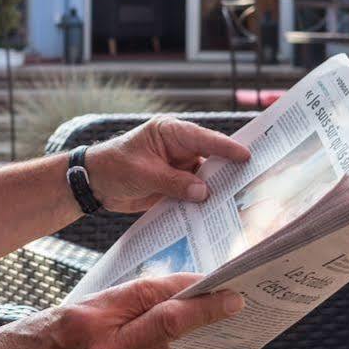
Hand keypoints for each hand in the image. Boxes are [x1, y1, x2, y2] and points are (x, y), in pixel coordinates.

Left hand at [82, 116, 250, 214]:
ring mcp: (180, 168)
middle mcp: (180, 148)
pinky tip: (217, 215)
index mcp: (171, 133)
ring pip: (206, 179)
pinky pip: (195, 194)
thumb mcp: (143, 173)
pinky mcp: (176, 186)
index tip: (246, 156)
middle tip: (253, 181)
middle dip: (229, 170)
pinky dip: (204, 204)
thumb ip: (173, 182)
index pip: (204, 138)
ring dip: (218, 191)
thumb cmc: (114, 166)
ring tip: (239, 204)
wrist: (95, 183)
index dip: (226, 147)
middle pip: (211, 158)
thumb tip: (204, 193)